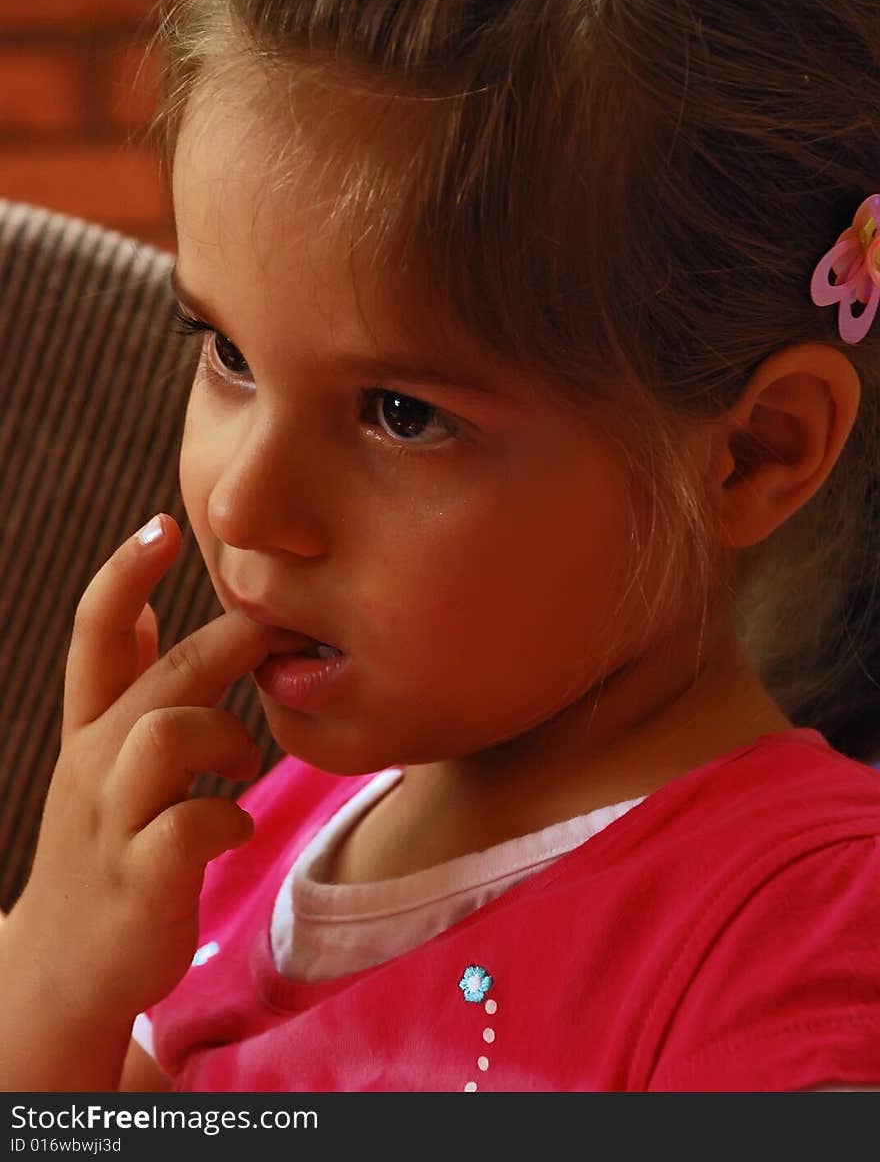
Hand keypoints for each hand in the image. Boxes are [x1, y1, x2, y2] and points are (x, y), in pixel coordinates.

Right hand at [8, 514, 270, 1026]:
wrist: (63, 970)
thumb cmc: (105, 845)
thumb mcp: (101, 761)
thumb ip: (124, 691)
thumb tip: (150, 615)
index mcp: (89, 729)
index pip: (95, 636)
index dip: (124, 576)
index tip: (164, 524)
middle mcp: (92, 765)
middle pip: (159, 675)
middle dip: (227, 641)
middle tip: (277, 630)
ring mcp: (112, 823)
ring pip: (164, 736)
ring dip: (225, 737)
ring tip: (245, 763)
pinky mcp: (139, 881)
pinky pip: (188, 828)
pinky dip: (227, 820)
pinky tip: (235, 829)